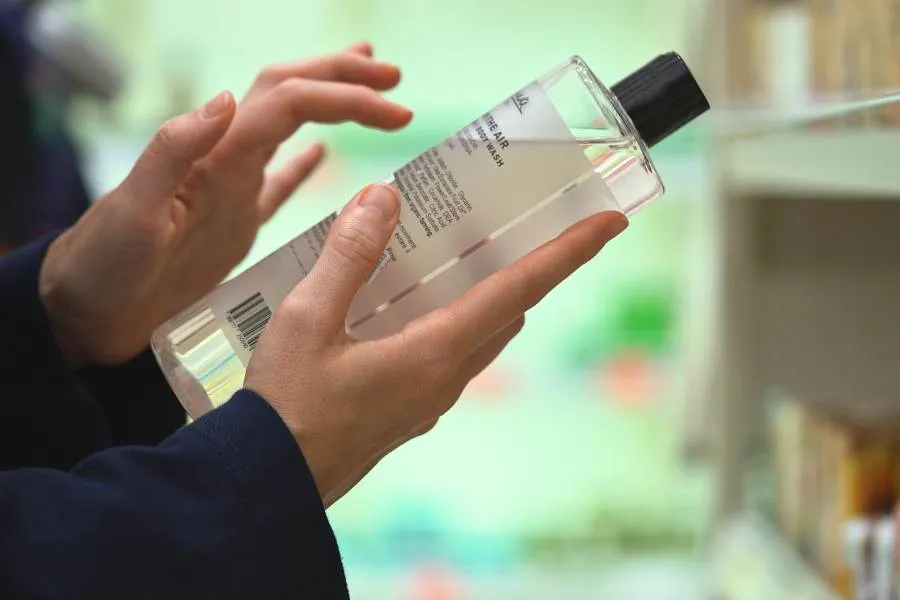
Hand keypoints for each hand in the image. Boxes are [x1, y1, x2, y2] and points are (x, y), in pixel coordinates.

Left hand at [39, 43, 411, 367]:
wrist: (85, 313)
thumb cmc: (103, 269)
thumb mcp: (131, 213)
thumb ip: (174, 152)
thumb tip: (227, 98)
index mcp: (213, 156)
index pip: (289, 104)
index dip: (344, 97)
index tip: (395, 109)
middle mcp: (227, 161)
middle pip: (290, 96)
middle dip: (342, 79)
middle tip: (392, 79)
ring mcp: (232, 189)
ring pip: (288, 129)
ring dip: (329, 103)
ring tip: (369, 90)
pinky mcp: (233, 224)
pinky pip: (277, 184)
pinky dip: (304, 164)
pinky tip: (323, 156)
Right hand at [244, 184, 627, 506]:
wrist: (268, 484)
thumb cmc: (285, 407)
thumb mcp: (308, 319)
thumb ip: (349, 255)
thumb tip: (385, 197)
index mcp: (435, 352)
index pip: (519, 290)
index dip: (566, 253)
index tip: (609, 223)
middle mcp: (446, 377)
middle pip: (506, 310)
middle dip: (525, 265)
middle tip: (514, 219)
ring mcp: (429, 399)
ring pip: (477, 334)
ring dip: (483, 292)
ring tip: (453, 249)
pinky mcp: (408, 410)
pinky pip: (446, 354)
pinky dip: (447, 318)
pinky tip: (401, 301)